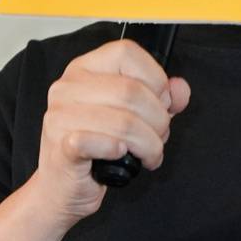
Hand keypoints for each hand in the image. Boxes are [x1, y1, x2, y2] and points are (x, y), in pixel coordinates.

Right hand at [33, 38, 190, 227]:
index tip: (162, 102)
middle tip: (159, 138)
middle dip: (158, 120)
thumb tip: (180, 89)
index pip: (126, 52)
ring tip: (149, 155)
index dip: (154, 78)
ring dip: (149, 144)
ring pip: (124, 122)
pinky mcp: (62, 148)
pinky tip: (120, 156)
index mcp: (84, 69)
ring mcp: (60, 117)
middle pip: (131, 90)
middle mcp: (67, 88)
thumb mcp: (133, 117)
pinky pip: (101, 143)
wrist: (63, 188)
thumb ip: (160, 99)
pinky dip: (119, 152)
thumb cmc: (97, 149)